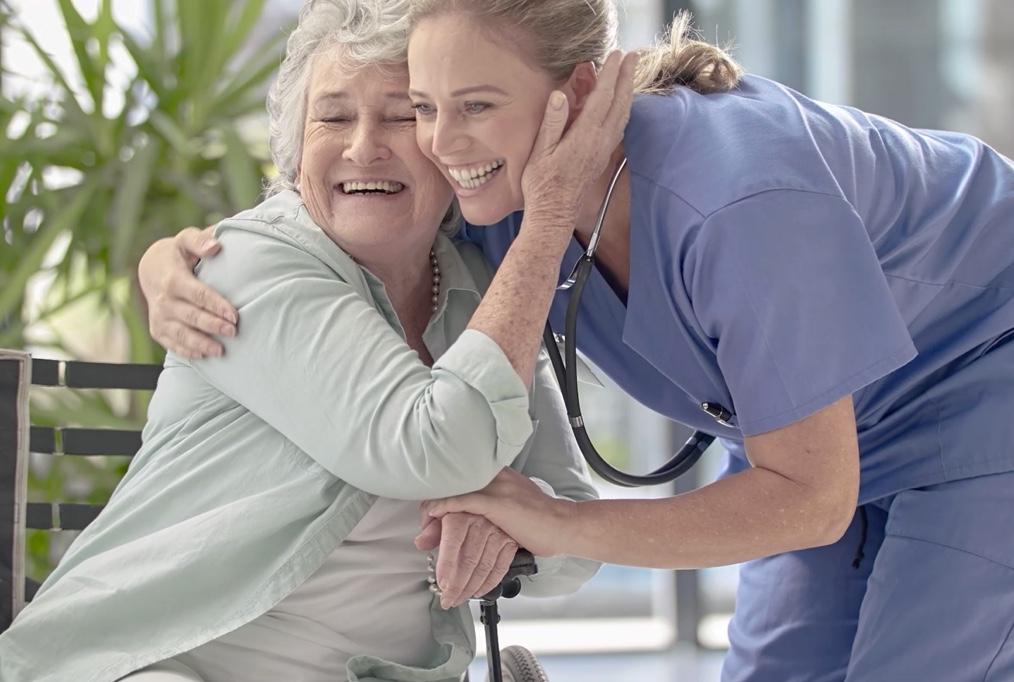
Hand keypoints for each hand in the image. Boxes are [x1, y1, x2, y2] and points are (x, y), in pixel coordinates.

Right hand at [138, 226, 237, 358]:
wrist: (151, 268)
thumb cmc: (178, 253)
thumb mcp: (185, 240)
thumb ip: (199, 240)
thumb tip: (215, 246)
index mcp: (172, 278)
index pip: (196, 294)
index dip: (215, 305)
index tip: (234, 315)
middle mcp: (163, 300)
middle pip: (190, 316)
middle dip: (212, 325)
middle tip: (233, 332)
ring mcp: (159, 317)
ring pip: (180, 333)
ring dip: (200, 343)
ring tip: (221, 351)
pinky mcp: (157, 329)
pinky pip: (172, 343)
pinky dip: (187, 351)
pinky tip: (204, 356)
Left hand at [414, 512, 517, 608]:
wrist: (495, 495)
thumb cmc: (464, 503)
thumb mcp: (442, 507)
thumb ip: (431, 527)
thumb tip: (422, 543)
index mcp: (461, 514)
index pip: (453, 545)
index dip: (447, 568)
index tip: (442, 585)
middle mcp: (481, 523)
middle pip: (469, 561)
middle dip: (457, 586)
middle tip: (448, 600)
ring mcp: (498, 533)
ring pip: (484, 567)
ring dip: (471, 588)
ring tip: (459, 599)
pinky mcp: (510, 541)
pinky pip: (500, 567)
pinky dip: (489, 583)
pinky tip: (478, 591)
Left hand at [421, 468, 575, 559]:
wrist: (564, 526)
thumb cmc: (541, 523)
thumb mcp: (512, 511)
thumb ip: (490, 511)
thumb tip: (470, 522)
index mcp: (501, 474)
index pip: (464, 474)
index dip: (445, 488)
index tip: (432, 506)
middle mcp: (498, 475)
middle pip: (456, 478)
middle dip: (435, 494)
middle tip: (423, 513)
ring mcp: (498, 487)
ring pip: (456, 488)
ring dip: (434, 503)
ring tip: (423, 517)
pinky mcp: (499, 502)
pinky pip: (463, 501)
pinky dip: (443, 506)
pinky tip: (431, 513)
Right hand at [521, 50, 638, 226]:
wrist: (554, 215)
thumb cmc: (543, 185)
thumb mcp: (541, 152)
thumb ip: (552, 122)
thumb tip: (561, 95)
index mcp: (585, 136)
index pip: (602, 98)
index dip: (610, 74)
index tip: (615, 55)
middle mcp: (600, 142)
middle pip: (619, 103)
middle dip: (627, 77)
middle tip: (633, 56)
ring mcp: (604, 150)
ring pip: (622, 115)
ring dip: (628, 92)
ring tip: (630, 75)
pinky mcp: (602, 158)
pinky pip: (618, 127)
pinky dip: (623, 110)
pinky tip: (621, 106)